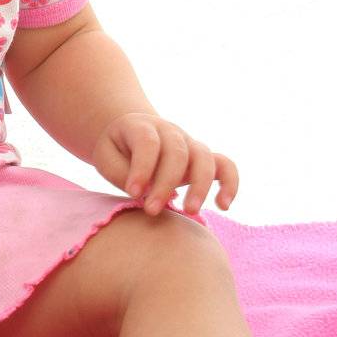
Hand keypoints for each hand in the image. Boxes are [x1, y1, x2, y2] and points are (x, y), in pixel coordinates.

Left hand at [90, 112, 238, 217]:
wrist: (131, 135)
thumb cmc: (116, 150)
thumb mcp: (106, 157)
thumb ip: (122, 173)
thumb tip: (152, 193)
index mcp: (142, 125)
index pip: (148, 142)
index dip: (142, 168)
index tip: (132, 193)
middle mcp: (170, 131)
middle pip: (177, 152)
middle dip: (165, 184)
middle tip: (151, 211)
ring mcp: (190, 143)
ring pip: (204, 157)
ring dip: (199, 186)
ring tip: (189, 211)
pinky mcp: (204, 158)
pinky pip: (226, 165)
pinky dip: (230, 183)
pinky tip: (223, 205)